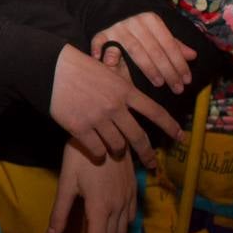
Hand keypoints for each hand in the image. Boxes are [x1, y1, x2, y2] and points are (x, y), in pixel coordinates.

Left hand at [47, 139, 135, 232]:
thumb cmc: (80, 153)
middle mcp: (118, 207)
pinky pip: (129, 217)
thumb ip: (60, 211)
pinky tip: (108, 221)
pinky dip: (118, 226)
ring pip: (121, 230)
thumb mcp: (66, 181)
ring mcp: (128, 198)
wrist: (106, 127)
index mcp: (100, 208)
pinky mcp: (133, 189)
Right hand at [49, 45, 182, 168]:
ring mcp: (98, 118)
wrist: (52, 69)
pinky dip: (99, 153)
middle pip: (138, 137)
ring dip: (118, 151)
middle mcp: (115, 106)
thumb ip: (122, 88)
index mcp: (125, 90)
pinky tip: (96, 150)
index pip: (155, 112)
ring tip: (114, 150)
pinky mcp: (80, 128)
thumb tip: (136, 103)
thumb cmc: (79, 67)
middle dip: (148, 154)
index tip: (180, 137)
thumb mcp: (107, 72)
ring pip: (117, 146)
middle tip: (152, 164)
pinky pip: (97, 150)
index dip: (170, 126)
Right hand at [92, 12, 197, 93]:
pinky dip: (102, 52)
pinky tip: (109, 65)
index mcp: (152, 19)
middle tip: (177, 88)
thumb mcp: (157, 26)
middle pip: (155, 50)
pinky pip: (101, 43)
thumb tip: (192, 56)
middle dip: (168, 70)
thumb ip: (173, 42)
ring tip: (160, 83)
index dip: (179, 62)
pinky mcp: (101, 32)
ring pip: (135, 51)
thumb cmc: (138, 19)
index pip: (169, 44)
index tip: (186, 79)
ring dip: (148, 68)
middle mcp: (136, 23)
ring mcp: (118, 28)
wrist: (110, 1)